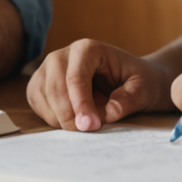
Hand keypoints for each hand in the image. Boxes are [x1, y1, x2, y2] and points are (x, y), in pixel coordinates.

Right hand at [26, 39, 171, 131]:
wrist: (131, 81)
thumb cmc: (137, 82)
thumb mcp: (143, 89)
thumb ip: (128, 99)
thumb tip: (108, 112)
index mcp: (88, 49)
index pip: (76, 77)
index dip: (81, 104)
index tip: (91, 126)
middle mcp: (63, 55)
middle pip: (55, 87)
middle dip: (69, 115)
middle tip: (90, 132)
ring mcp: (48, 68)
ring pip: (42, 95)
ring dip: (61, 117)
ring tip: (86, 123)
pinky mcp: (41, 83)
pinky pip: (37, 103)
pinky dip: (52, 117)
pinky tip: (72, 120)